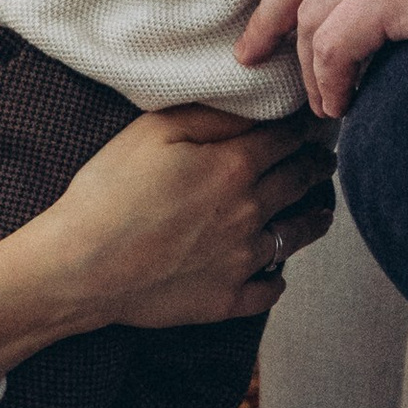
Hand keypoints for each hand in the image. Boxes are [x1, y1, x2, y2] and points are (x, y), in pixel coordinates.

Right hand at [0, 109, 333, 381]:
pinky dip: (277, 278)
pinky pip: (270, 289)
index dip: (304, 128)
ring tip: (322, 209)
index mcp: (234, 167)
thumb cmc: (108, 191)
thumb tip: (255, 107)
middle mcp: (250, 213)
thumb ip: (210, 115)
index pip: (287, 140)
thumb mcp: (153, 131)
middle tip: (326, 160)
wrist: (81, 267)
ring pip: (297, 236)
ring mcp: (242, 260)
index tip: (313, 122)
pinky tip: (275, 271)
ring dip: (315, 217)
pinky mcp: (227, 300)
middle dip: (317, 167)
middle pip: (301, 183)